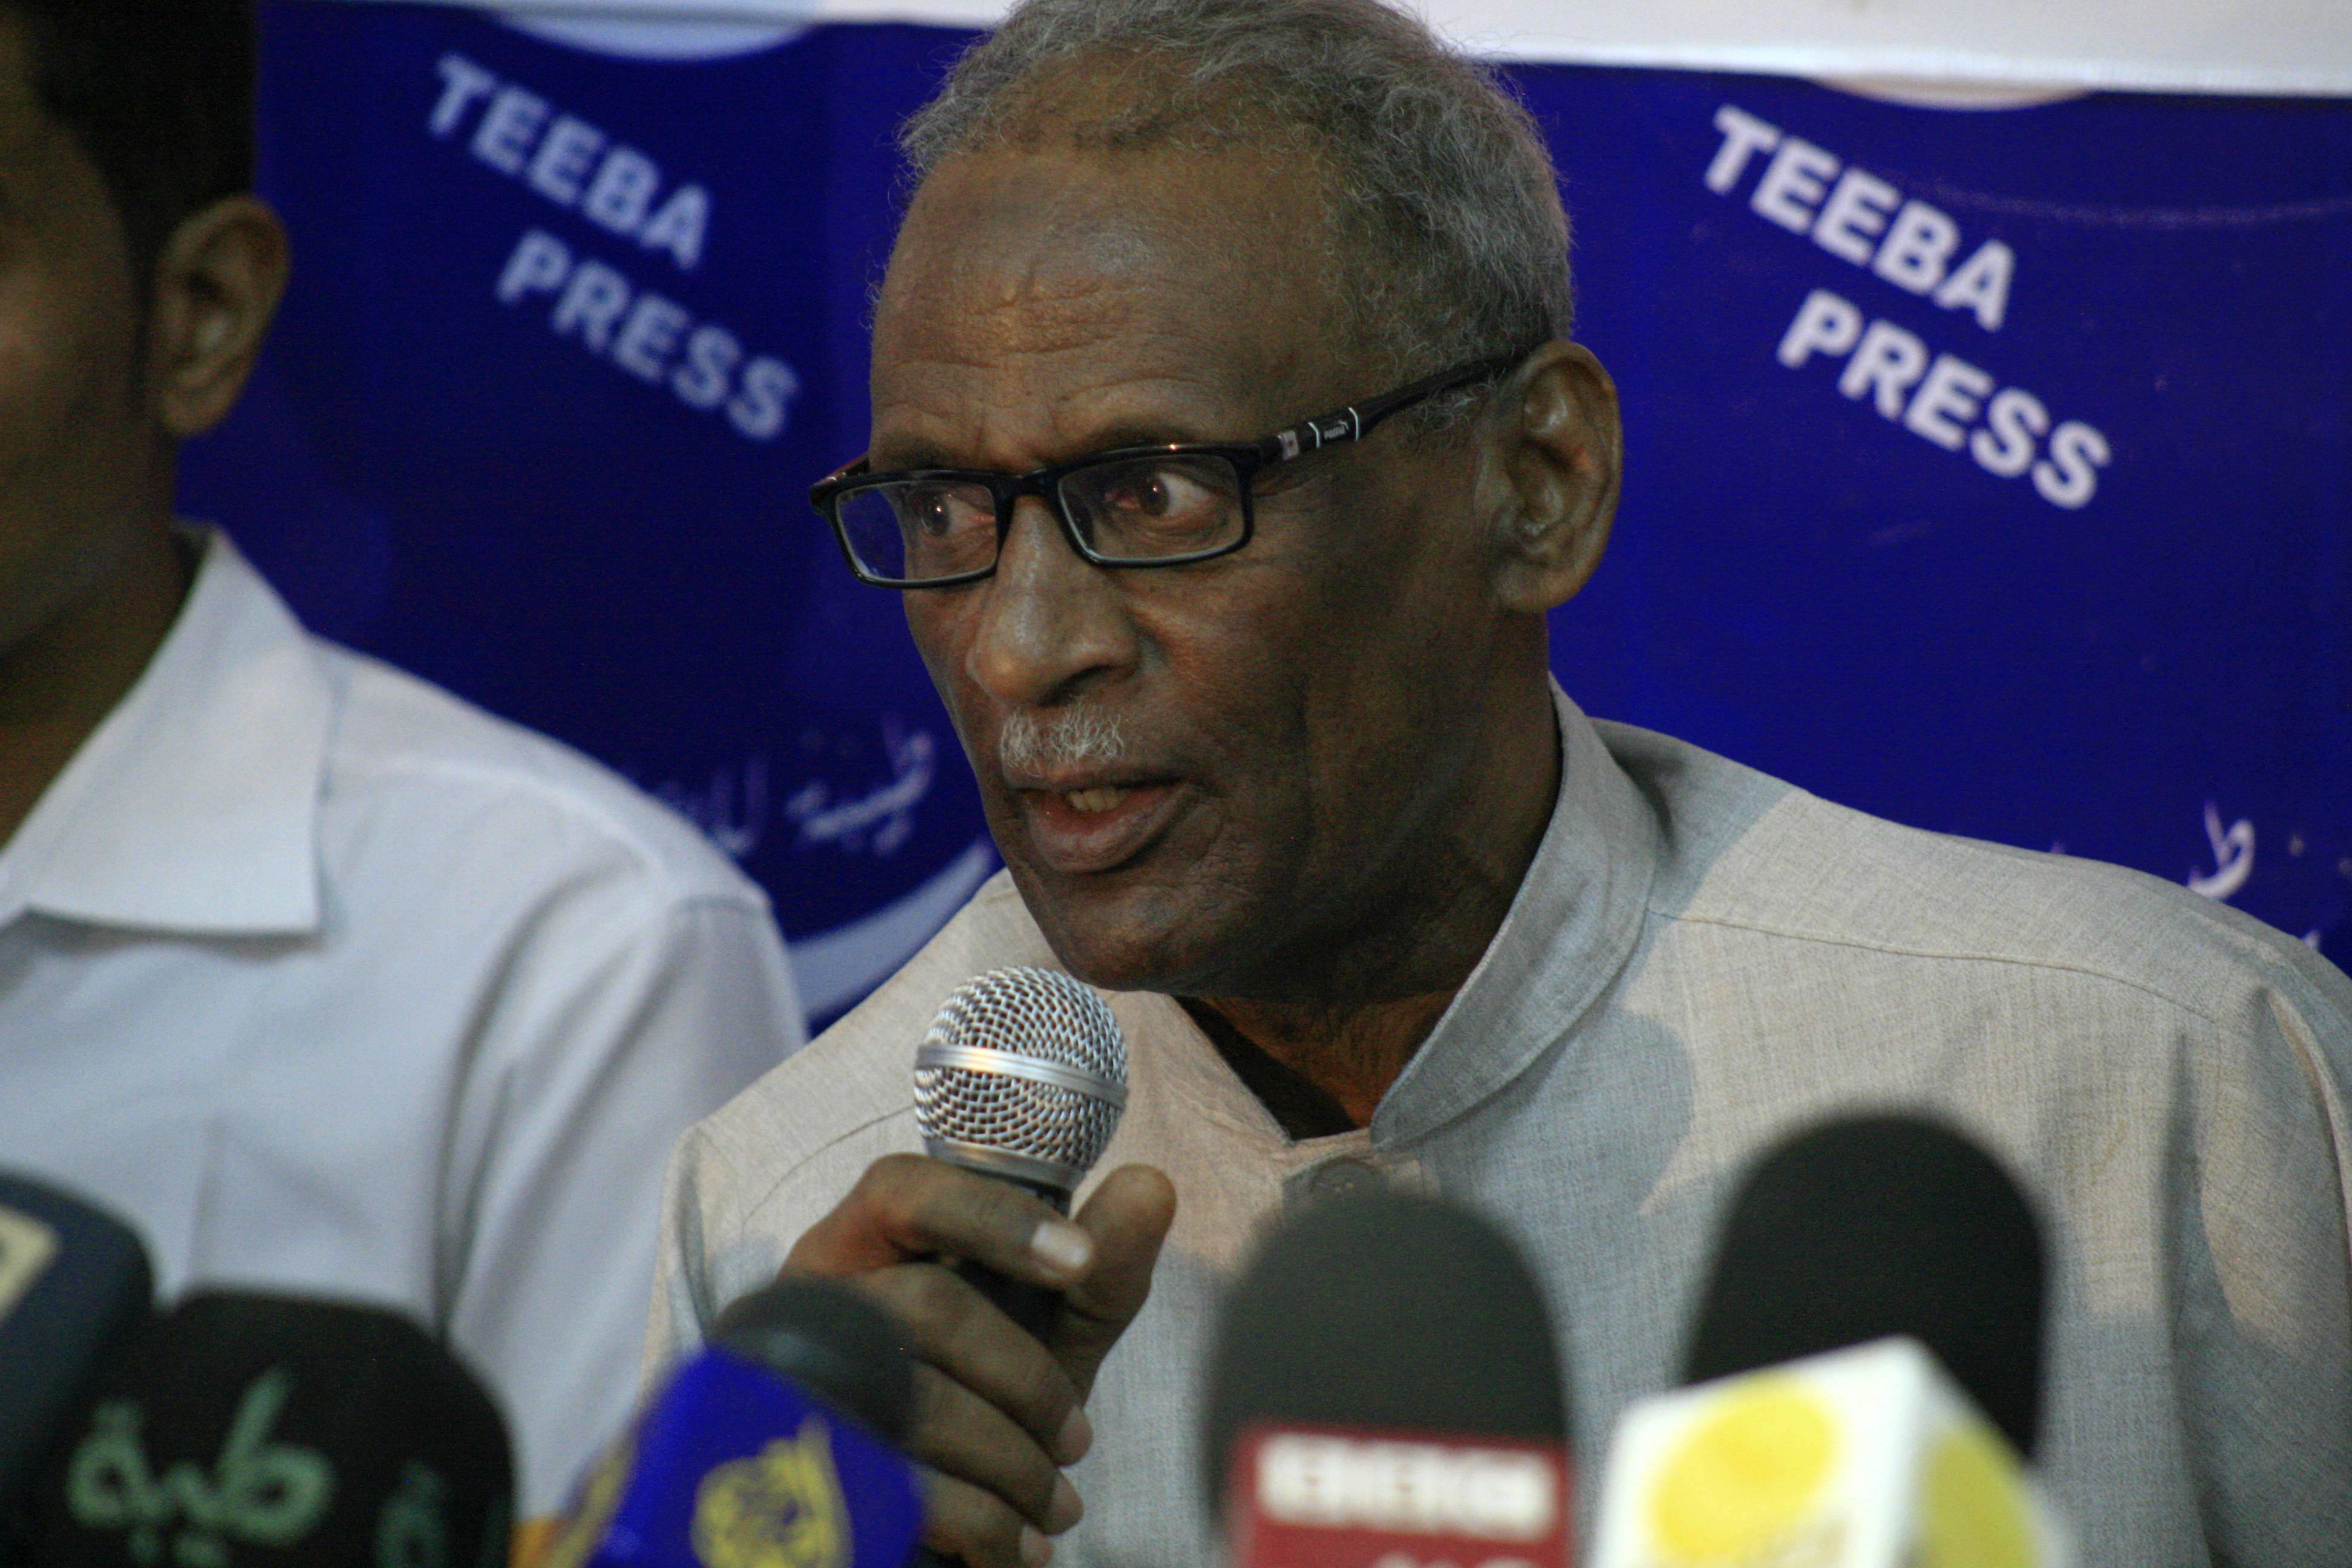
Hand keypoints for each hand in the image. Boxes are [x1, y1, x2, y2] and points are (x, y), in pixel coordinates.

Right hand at [781, 1154, 1176, 1567]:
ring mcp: (797, 1385)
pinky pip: (908, 1487)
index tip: (1079, 1258)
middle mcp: (812, 1303)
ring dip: (1015, 1462)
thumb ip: (1099, 1270)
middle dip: (1025, 1378)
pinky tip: (1022, 1547)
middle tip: (1078, 1439)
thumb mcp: (1047, 1334)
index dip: (990, 1216)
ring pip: (919, 1401)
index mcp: (861, 1247)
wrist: (918, 1527)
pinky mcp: (809, 1470)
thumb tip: (1151, 1186)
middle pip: (926, 1305)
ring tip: (1057, 1503)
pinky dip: (988, 1522)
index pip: (902, 1190)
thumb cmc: (980, 1403)